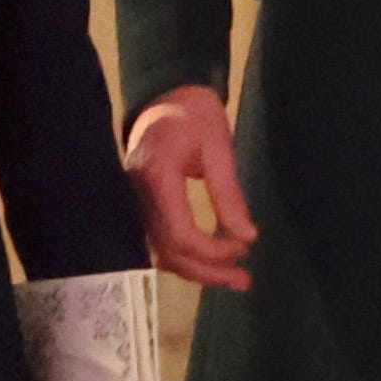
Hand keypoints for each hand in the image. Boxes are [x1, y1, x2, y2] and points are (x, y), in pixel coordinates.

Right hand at [127, 83, 255, 292]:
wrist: (163, 99)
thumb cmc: (193, 114)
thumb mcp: (218, 146)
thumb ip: (229, 193)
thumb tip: (247, 236)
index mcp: (157, 179)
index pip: (181, 234)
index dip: (214, 250)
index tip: (245, 244)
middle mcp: (137, 198)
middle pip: (169, 253)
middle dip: (208, 272)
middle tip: (245, 281)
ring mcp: (134, 205)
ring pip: (161, 254)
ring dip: (198, 271)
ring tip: (236, 279)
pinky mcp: (140, 208)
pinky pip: (159, 243)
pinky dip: (185, 258)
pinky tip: (211, 265)